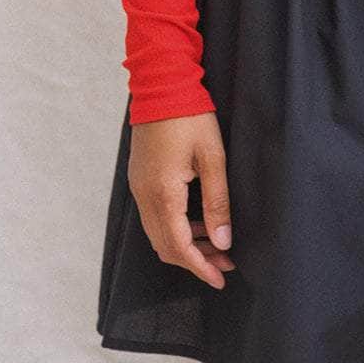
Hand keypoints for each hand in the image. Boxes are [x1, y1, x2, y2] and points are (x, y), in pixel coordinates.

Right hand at [127, 112, 235, 289]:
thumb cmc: (190, 117)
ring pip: (158, 233)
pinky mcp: (140, 178)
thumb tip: (223, 241)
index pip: (178, 247)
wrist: (161, 84)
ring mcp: (138, 187)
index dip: (200, 267)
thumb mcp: (213, 158)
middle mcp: (144, 195)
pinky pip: (155, 216)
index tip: (221, 278)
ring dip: (186, 244)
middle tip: (225, 263)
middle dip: (195, 260)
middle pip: (165, 246)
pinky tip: (198, 222)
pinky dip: (175, 227)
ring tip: (217, 244)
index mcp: (162, 193)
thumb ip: (217, 203)